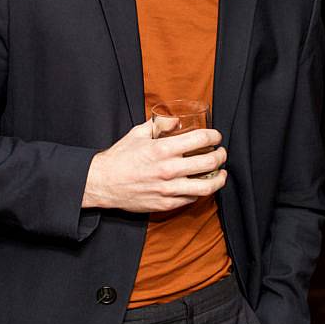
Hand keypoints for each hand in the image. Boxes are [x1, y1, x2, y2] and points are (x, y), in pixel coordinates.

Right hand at [82, 118, 226, 212]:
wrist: (103, 183)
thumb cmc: (120, 157)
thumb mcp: (138, 134)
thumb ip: (159, 125)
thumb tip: (176, 120)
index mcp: (163, 149)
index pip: (200, 139)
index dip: (214, 136)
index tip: (216, 136)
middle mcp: (169, 170)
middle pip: (209, 162)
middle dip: (221, 155)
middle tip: (221, 152)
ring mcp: (169, 189)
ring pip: (207, 186)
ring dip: (219, 178)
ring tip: (221, 173)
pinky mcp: (167, 203)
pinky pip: (193, 198)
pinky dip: (201, 191)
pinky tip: (202, 185)